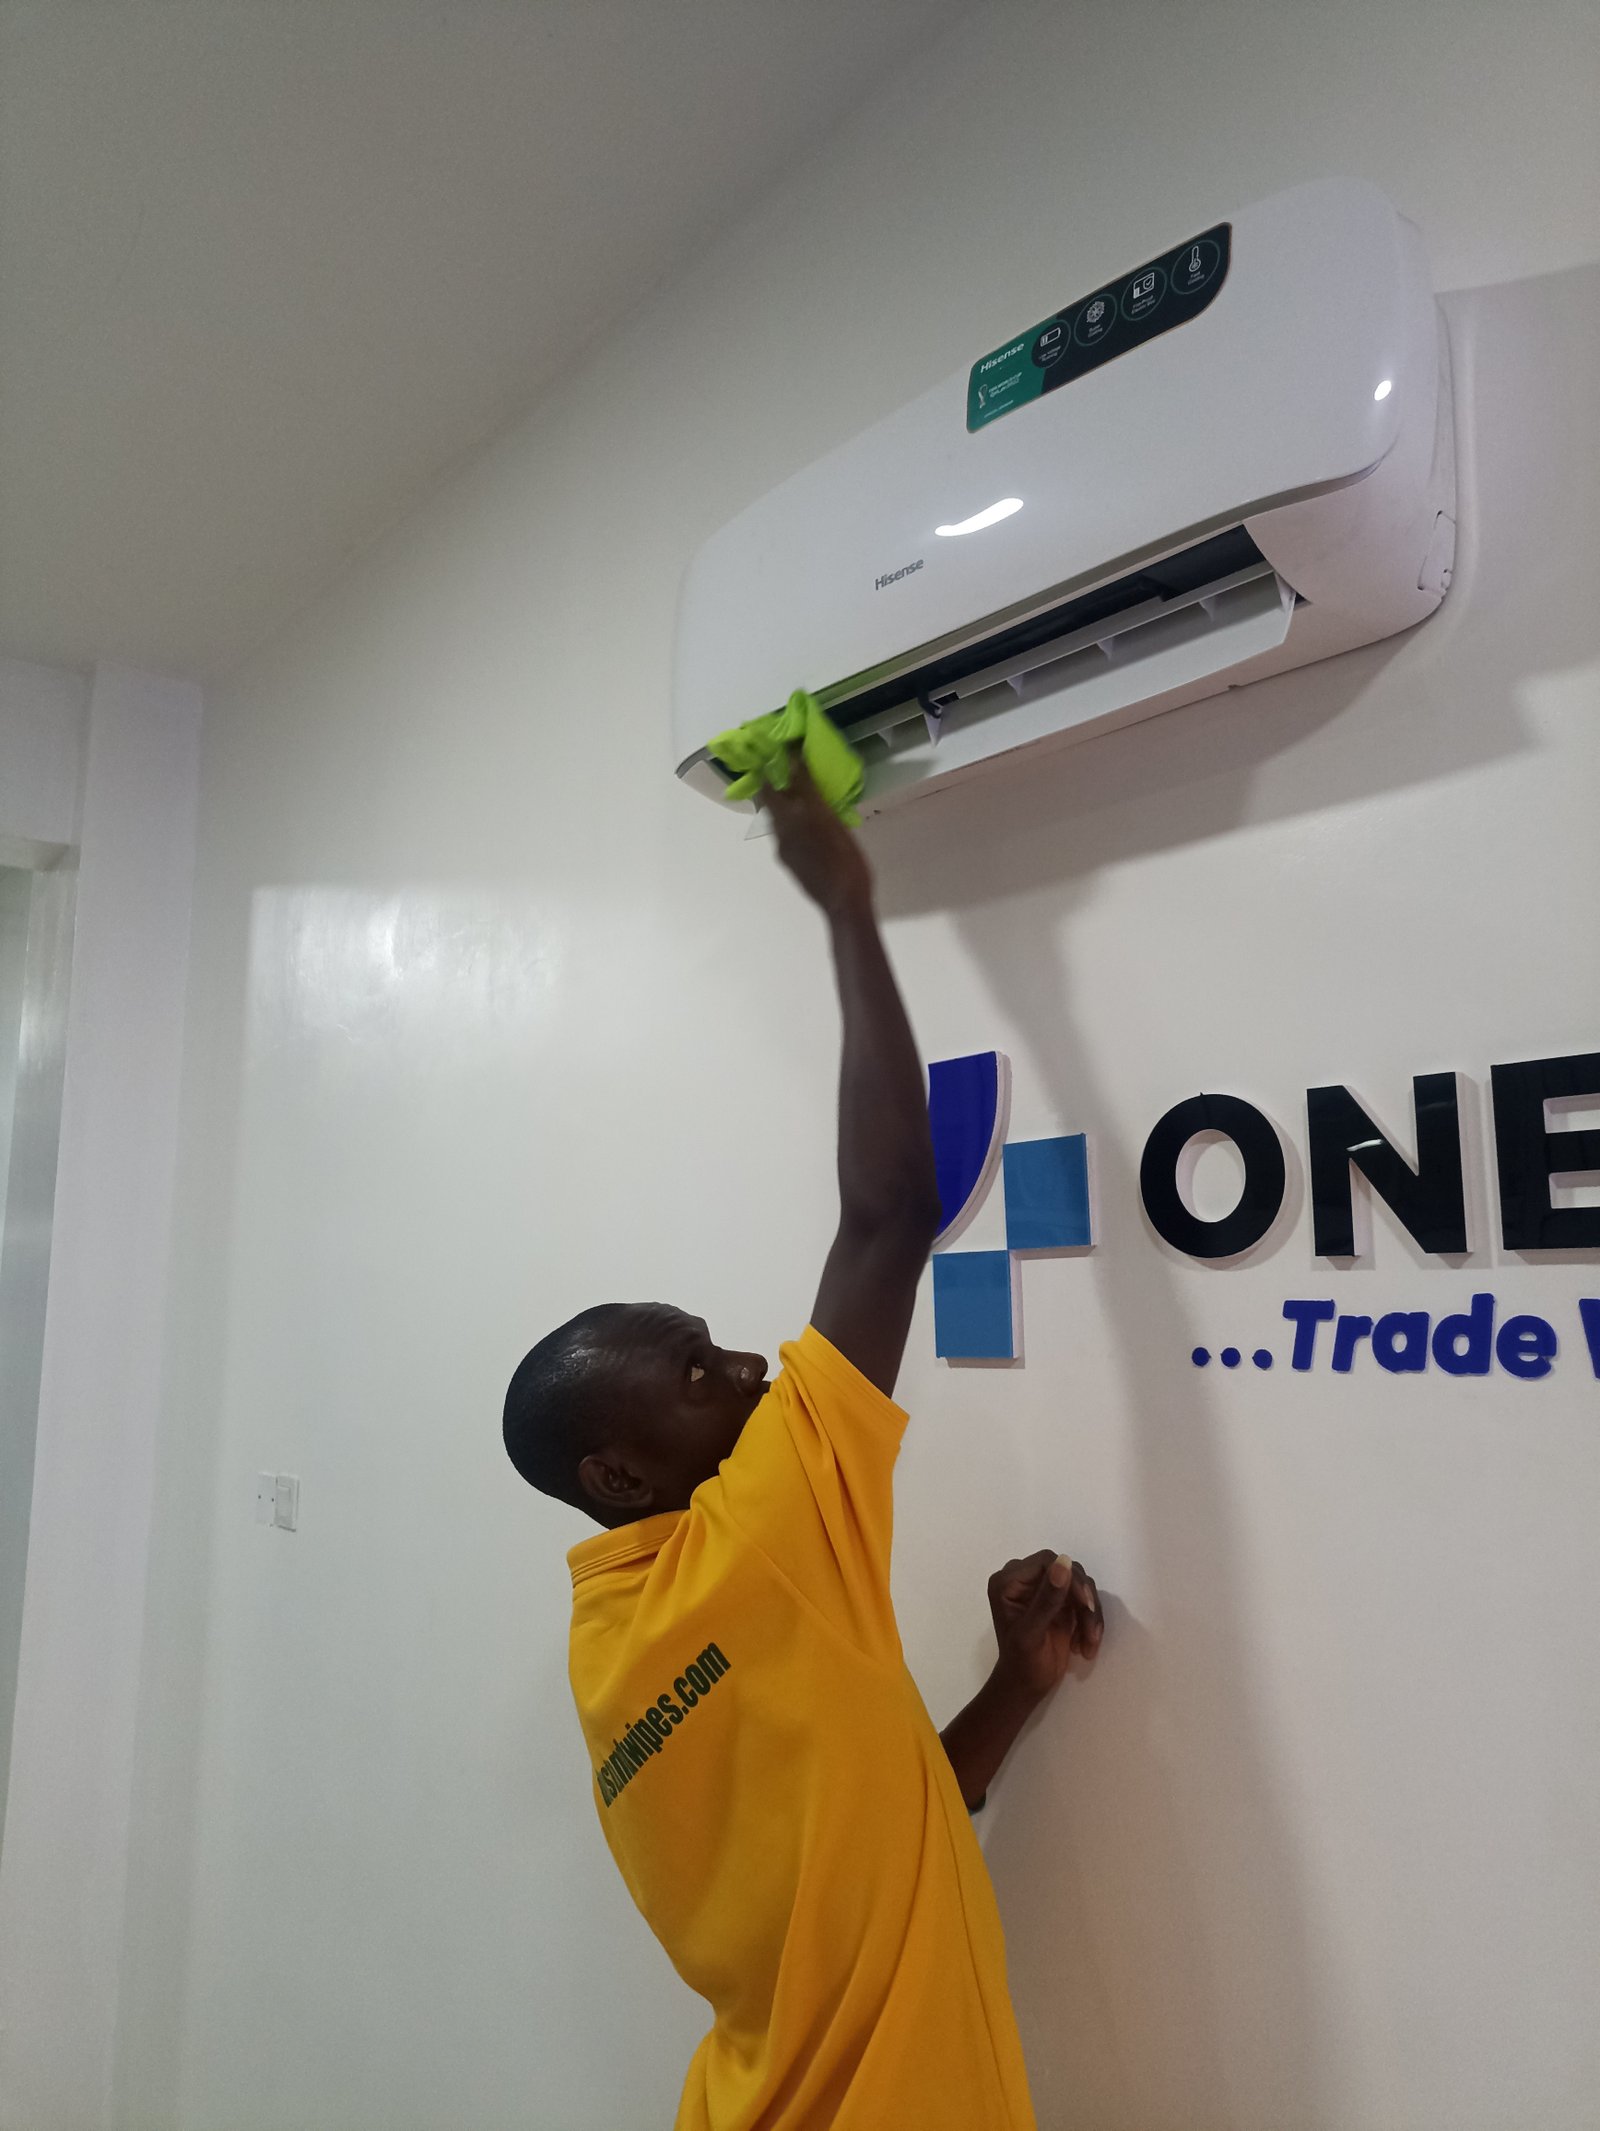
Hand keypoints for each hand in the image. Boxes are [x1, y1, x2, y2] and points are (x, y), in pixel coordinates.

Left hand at [760, 754, 871, 919]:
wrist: (842, 901)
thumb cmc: (849, 862)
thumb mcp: (837, 825)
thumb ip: (819, 800)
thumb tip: (805, 779)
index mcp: (802, 814)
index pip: (789, 778)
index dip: (786, 761)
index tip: (786, 748)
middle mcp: (785, 827)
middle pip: (770, 798)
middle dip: (773, 782)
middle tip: (782, 771)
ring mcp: (782, 845)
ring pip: (775, 817)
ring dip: (780, 803)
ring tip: (795, 796)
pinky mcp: (785, 859)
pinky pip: (782, 833)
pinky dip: (788, 822)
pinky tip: (803, 825)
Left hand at [987, 1549, 1102, 1704]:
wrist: (1026, 1687)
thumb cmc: (1022, 1663)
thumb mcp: (1032, 1633)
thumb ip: (1047, 1599)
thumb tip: (1063, 1563)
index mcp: (1008, 1581)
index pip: (1046, 1561)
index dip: (1070, 1579)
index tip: (1085, 1605)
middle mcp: (1024, 1579)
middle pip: (1066, 1570)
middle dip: (1083, 1599)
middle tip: (1092, 1631)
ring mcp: (1043, 1590)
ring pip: (1079, 1585)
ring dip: (1090, 1614)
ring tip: (1089, 1644)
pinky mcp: (1059, 1602)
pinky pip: (1083, 1599)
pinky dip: (1090, 1621)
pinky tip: (1085, 1646)